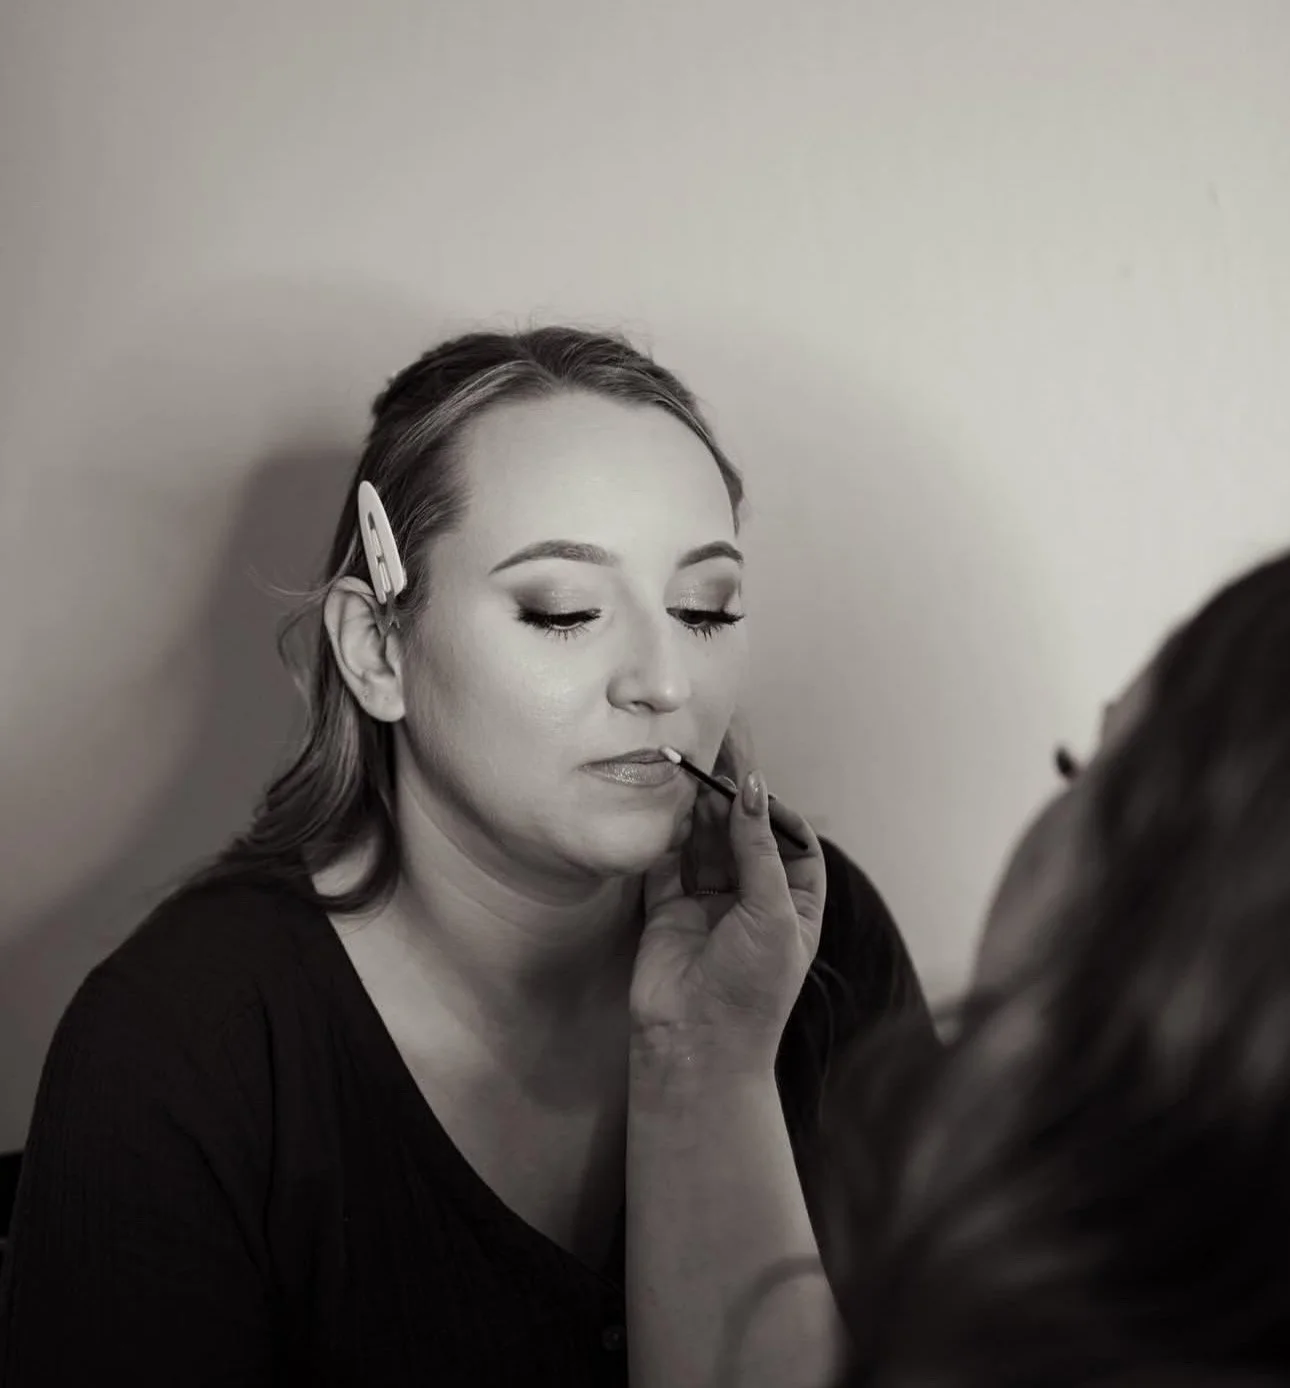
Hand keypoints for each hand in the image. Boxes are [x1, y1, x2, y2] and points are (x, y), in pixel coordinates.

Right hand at [629, 763, 826, 1073]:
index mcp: (794, 906)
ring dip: (703, 816)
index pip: (793, 844)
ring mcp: (709, 906)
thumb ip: (759, 848)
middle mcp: (752, 902)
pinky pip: (670, 865)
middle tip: (717, 767)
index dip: (777, 813)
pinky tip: (670, 810)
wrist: (696, 1044)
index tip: (756, 787)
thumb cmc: (752, 987)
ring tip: (694, 779)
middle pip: (746, 838)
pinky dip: (670, 837)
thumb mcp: (772, 912)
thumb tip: (754, 789)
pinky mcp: (668, 911)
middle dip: (734, 805)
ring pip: (707, 846)